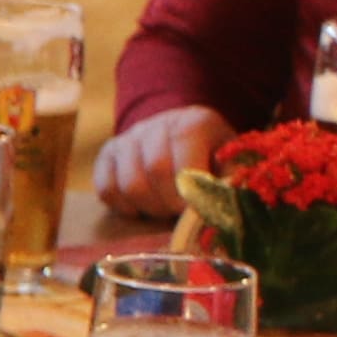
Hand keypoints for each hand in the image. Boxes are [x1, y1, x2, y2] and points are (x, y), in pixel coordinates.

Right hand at [95, 104, 223, 219]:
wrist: (180, 139)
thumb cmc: (210, 159)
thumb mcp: (229, 165)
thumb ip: (230, 183)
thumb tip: (226, 207)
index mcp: (194, 122)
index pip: (185, 163)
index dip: (189, 195)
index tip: (196, 211)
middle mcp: (157, 124)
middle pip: (155, 171)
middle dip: (169, 203)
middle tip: (180, 214)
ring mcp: (128, 138)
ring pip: (129, 185)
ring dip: (148, 207)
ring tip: (164, 209)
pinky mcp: (107, 154)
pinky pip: (107, 189)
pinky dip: (124, 206)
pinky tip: (142, 206)